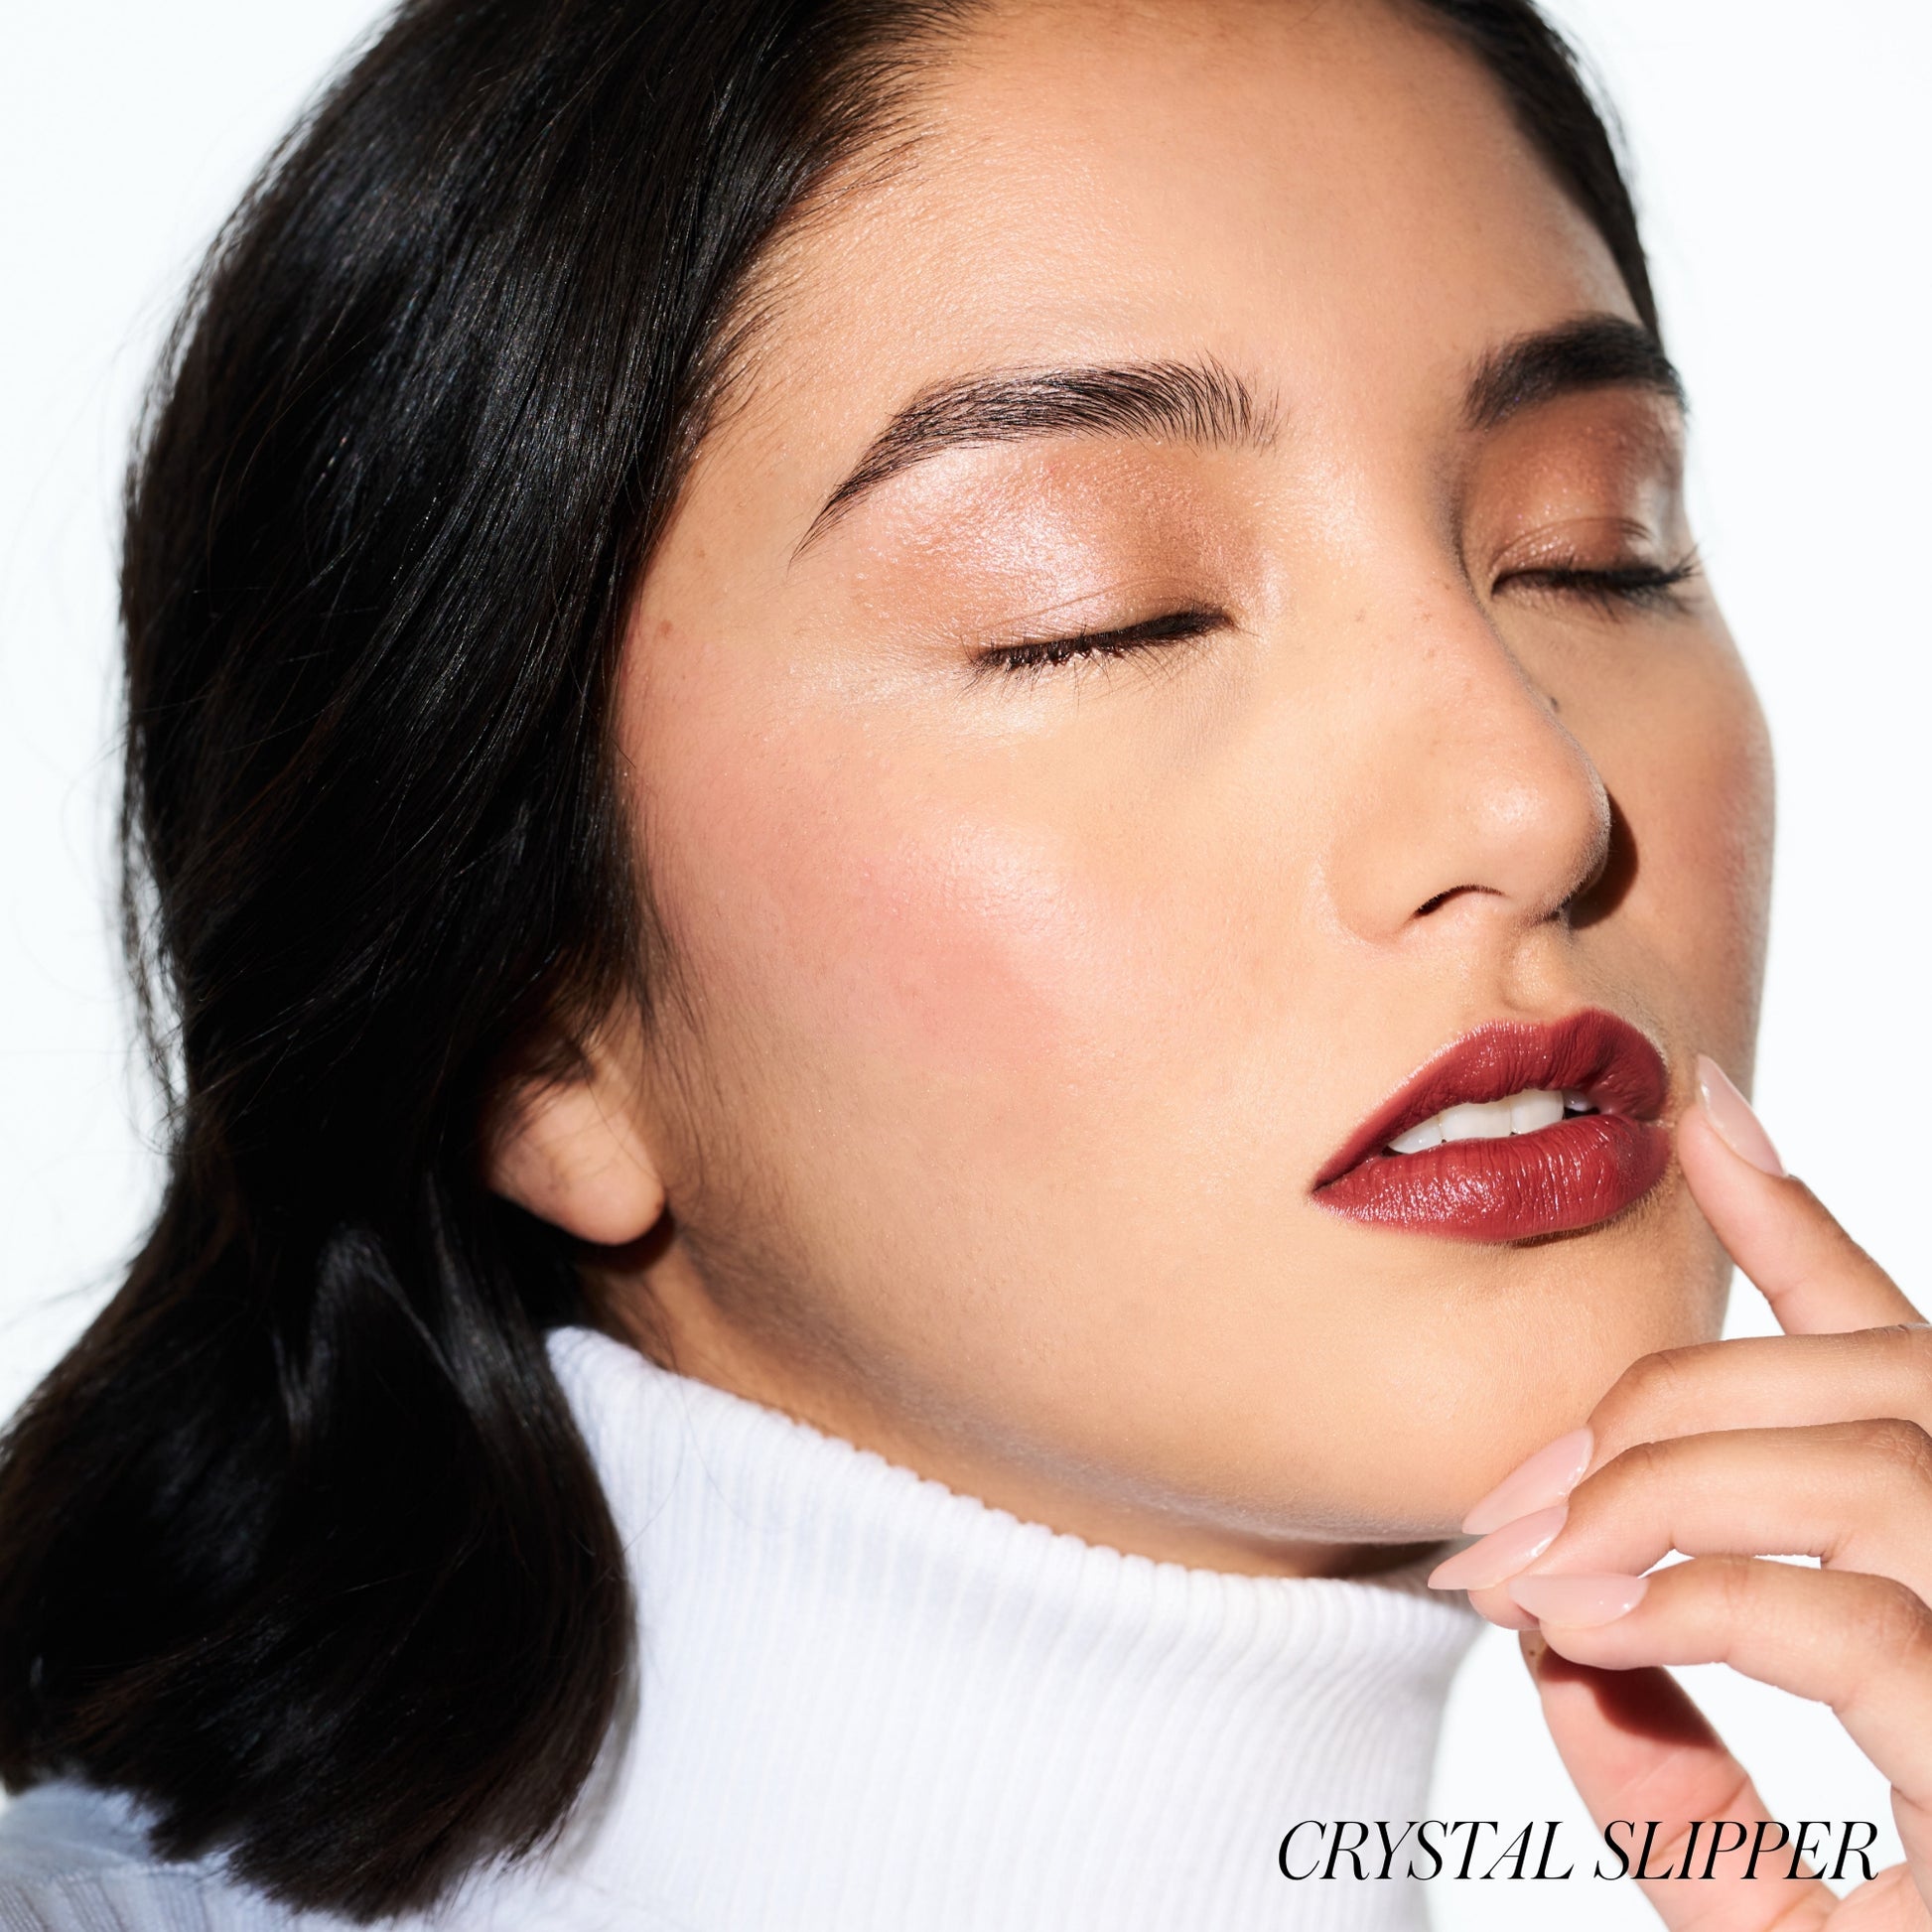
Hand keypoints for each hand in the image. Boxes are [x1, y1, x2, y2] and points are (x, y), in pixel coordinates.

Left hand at [1429, 1055, 1931, 1928]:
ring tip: (1522, 1567)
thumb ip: (1670, 1766)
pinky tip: (1587, 1627)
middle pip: (1869, 1387)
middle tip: (1498, 1502)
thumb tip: (1558, 1633)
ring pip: (1875, 1462)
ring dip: (1667, 1488)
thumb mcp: (1761, 1897)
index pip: (1900, 1357)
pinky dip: (1712, 1601)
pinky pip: (1879, 1621)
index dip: (1802, 1219)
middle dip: (1657, 1410)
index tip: (1700, 1115)